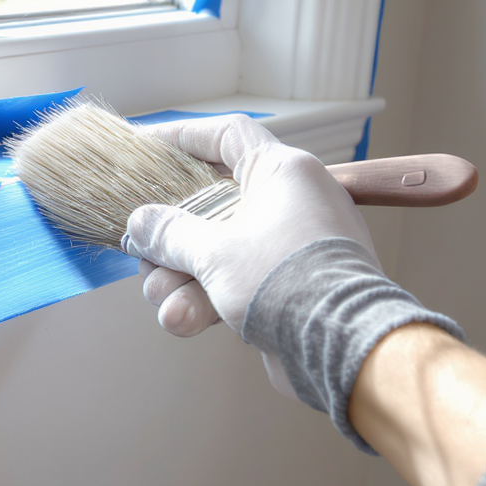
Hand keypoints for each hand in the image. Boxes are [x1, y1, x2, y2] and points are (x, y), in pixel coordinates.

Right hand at [123, 115, 377, 337]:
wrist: (345, 349)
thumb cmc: (288, 282)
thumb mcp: (212, 252)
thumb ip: (168, 233)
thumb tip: (140, 224)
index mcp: (282, 172)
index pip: (226, 136)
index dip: (182, 137)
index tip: (146, 148)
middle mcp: (291, 202)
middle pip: (211, 205)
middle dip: (171, 239)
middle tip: (144, 254)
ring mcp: (291, 246)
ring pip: (218, 250)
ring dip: (182, 278)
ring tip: (164, 302)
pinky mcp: (290, 286)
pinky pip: (236, 281)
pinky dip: (207, 299)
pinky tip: (181, 321)